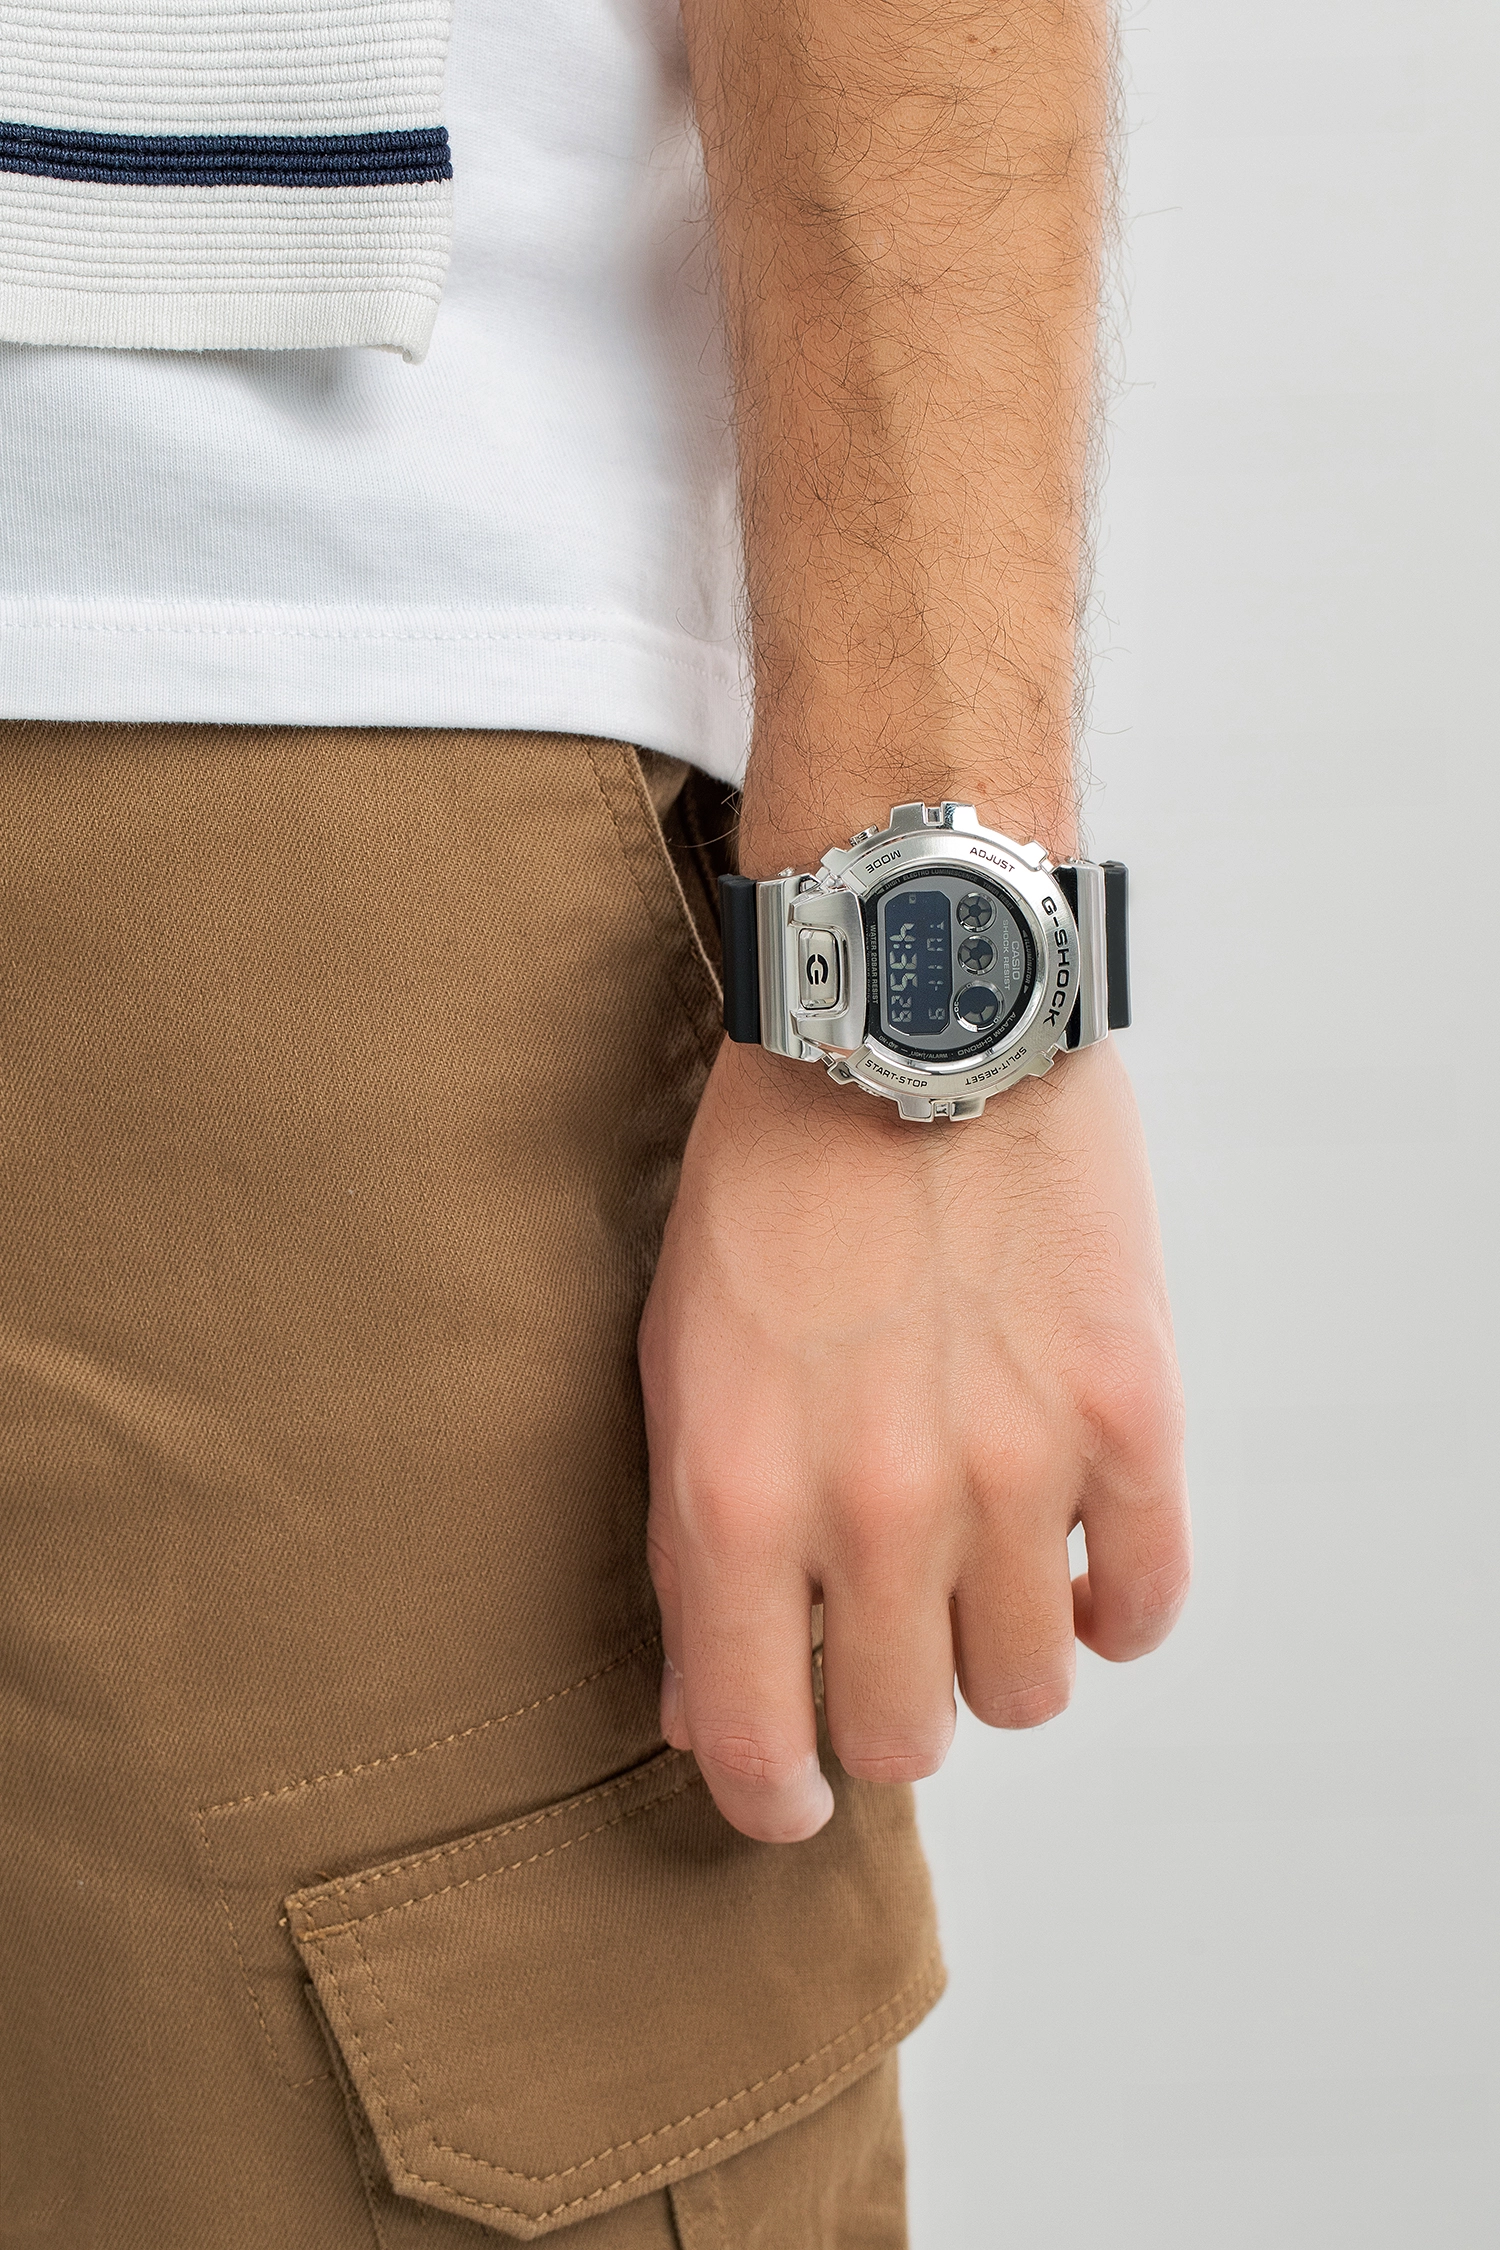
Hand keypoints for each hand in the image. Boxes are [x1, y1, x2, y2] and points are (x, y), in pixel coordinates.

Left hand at [638, 1035, 1189, 1842]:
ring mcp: (1018, 1465)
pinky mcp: (1131, 1413)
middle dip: (882, 1715)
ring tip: (978, 1578)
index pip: (753, 1747)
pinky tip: (1075, 1552)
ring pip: (1030, 1693)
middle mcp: (877, 1506)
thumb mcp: (677, 1362)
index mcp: (737, 1496)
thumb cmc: (771, 1189)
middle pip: (903, 1737)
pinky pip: (1146, 1604)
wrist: (911, 1026)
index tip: (787, 1799)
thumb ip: (688, 1548)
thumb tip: (704, 1706)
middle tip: (880, 1650)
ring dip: (997, 1657)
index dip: (768, 1800)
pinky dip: (1112, 1606)